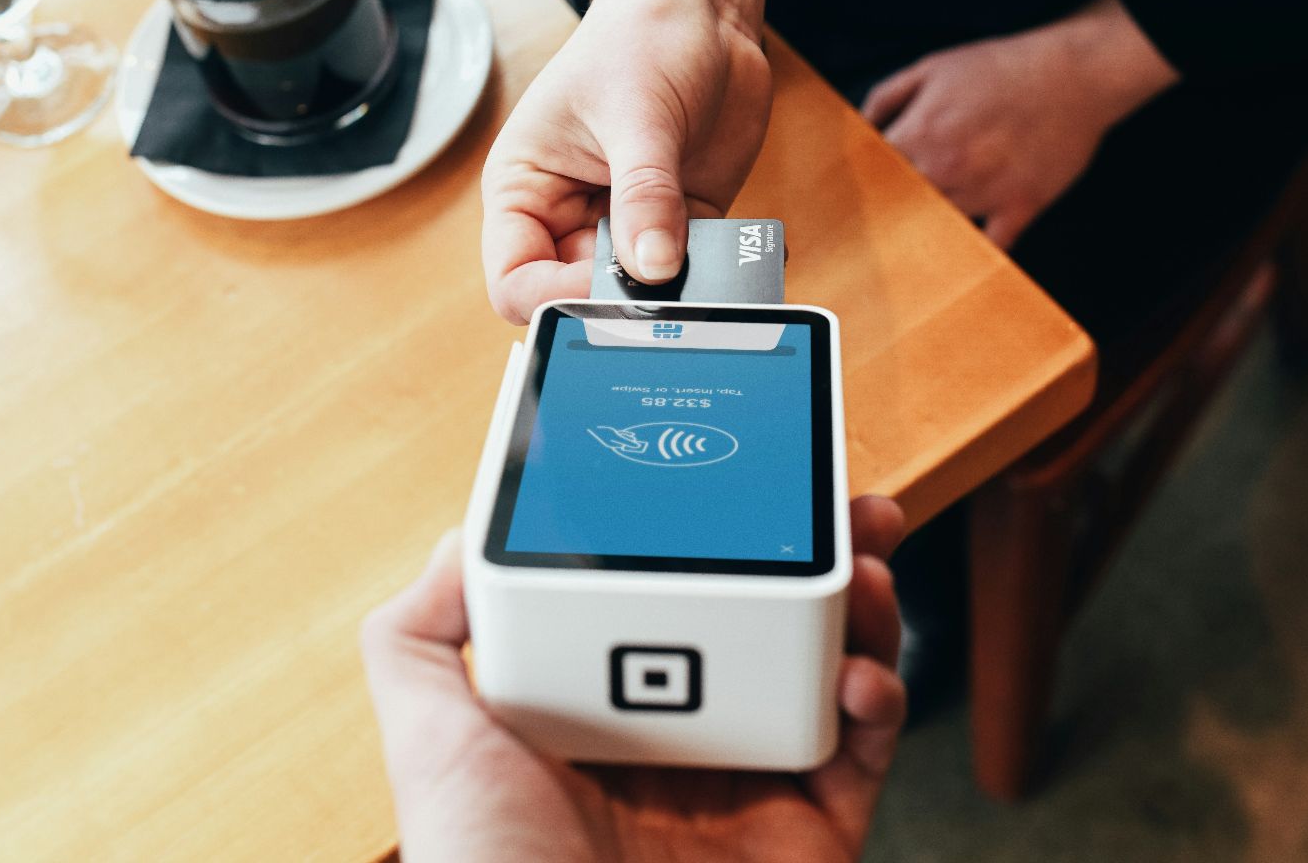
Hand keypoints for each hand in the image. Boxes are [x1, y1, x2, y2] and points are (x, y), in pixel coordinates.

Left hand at [360, 495, 908, 862]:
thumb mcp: (427, 737)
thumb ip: (423, 632)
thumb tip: (461, 531)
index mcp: (601, 707)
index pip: (671, 595)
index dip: (716, 534)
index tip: (740, 479)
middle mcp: (683, 740)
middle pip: (769, 620)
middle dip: (816, 551)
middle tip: (845, 503)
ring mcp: (753, 787)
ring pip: (832, 670)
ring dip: (864, 605)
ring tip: (865, 564)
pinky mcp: (812, 834)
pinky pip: (867, 754)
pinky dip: (883, 698)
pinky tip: (860, 671)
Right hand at [481, 0, 770, 323]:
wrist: (703, 8)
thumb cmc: (642, 36)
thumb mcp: (637, 113)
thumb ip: (644, 195)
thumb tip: (653, 270)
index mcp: (525, 189)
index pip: (516, 280)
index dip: (554, 298)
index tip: (607, 287)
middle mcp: (569, 215)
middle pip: (579, 297)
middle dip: (622, 302)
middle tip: (668, 289)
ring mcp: (627, 223)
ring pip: (640, 294)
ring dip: (674, 292)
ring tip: (707, 266)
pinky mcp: (681, 223)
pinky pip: (693, 272)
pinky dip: (715, 274)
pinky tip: (739, 255)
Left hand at [861, 0, 1178, 246]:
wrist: (1074, 73)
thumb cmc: (1001, 68)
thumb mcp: (932, 67)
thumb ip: (886, 98)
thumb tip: (859, 128)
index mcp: (921, 133)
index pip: (872, 174)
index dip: (864, 182)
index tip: (858, 192)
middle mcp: (947, 168)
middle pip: (900, 207)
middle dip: (891, 209)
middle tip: (882, 219)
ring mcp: (986, 191)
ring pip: (939, 227)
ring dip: (929, 226)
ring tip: (917, 236)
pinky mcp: (1020, 206)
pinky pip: (990, 246)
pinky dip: (976, 253)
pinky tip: (963, 253)